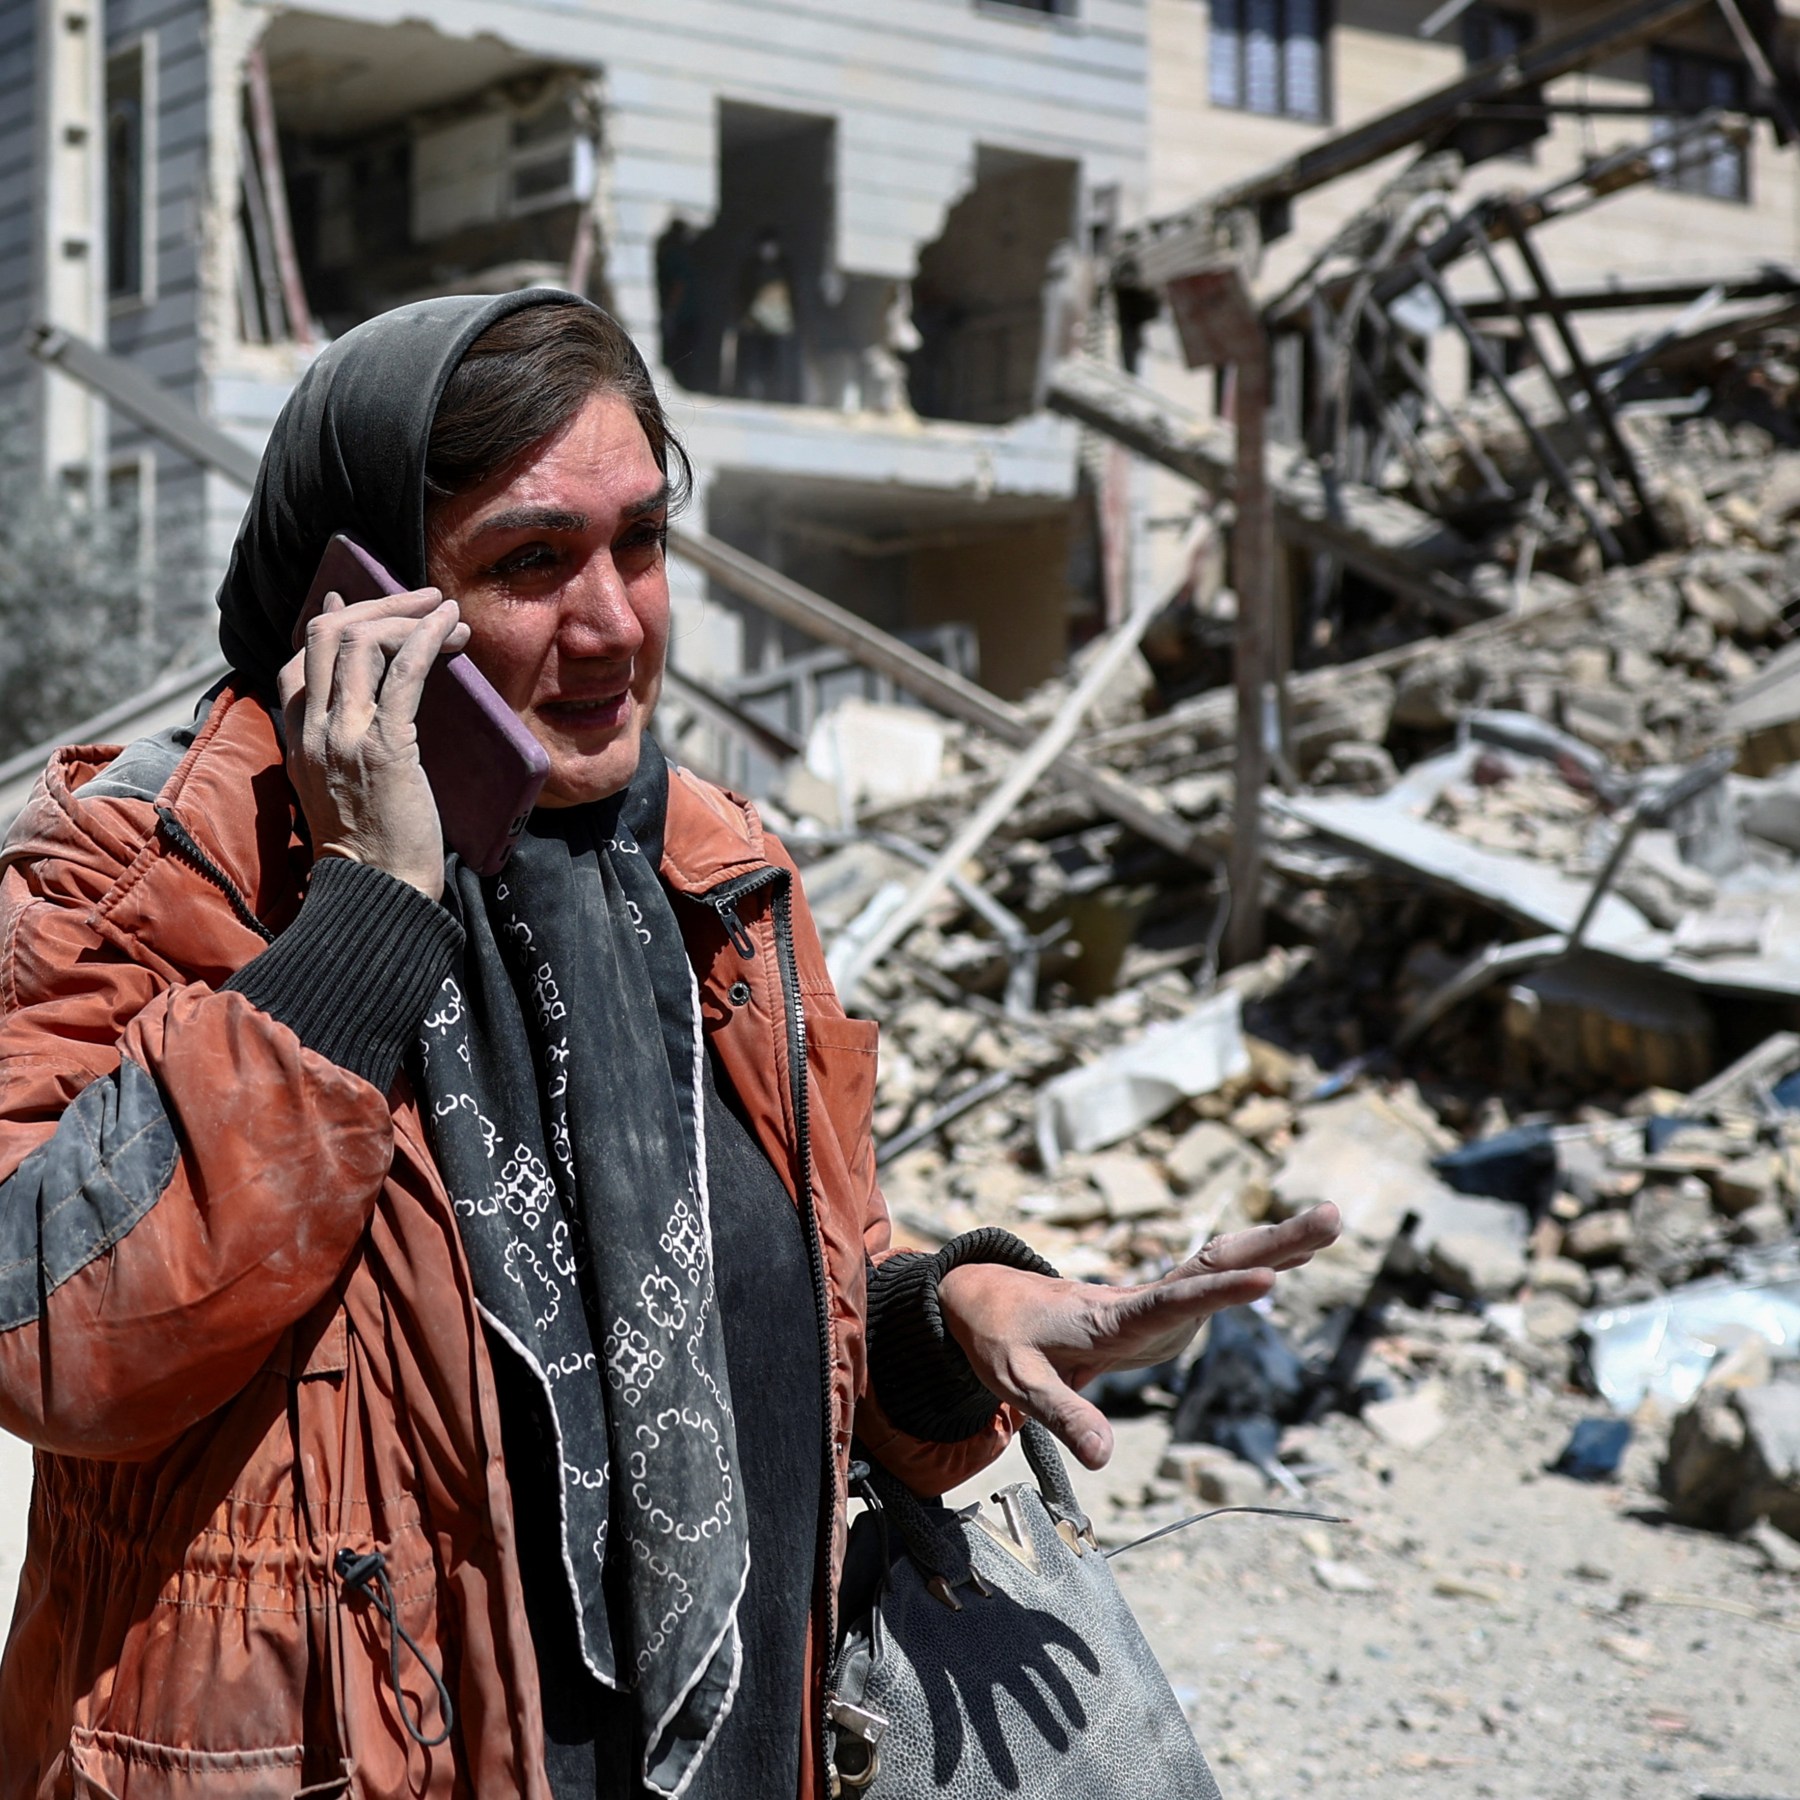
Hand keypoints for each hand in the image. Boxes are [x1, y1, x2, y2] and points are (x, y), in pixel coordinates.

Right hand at [277, 587, 470, 900]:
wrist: (378, 892)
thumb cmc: (374, 847)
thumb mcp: (339, 787)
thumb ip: (341, 745)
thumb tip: (370, 707)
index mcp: (296, 738)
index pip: (298, 658)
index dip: (330, 622)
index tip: (358, 599)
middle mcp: (312, 729)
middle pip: (328, 635)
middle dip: (378, 605)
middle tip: (422, 596)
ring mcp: (342, 735)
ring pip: (361, 642)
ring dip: (409, 616)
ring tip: (448, 614)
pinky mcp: (384, 745)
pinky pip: (403, 671)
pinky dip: (428, 638)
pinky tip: (452, 626)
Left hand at [936, 1204, 1339, 1470]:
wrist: (993, 1303)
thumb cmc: (1004, 1340)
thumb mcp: (1019, 1384)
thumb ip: (1063, 1416)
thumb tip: (1106, 1458)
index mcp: (1112, 1316)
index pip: (1171, 1304)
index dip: (1217, 1293)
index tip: (1266, 1280)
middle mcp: (1145, 1300)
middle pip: (1214, 1265)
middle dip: (1272, 1242)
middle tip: (1332, 1216)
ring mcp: (1158, 1301)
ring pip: (1221, 1264)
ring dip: (1275, 1242)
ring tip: (1332, 1221)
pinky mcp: (1165, 1308)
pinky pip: (1215, 1279)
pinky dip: (1257, 1260)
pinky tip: (1297, 1255)